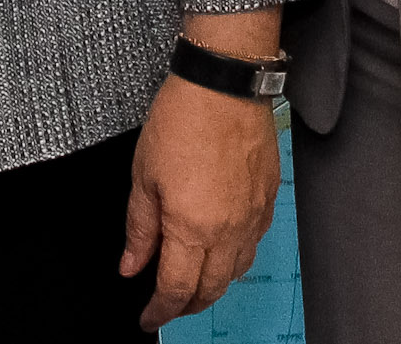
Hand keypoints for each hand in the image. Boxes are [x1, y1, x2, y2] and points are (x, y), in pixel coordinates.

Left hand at [120, 62, 281, 328]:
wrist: (224, 82)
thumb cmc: (183, 118)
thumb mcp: (144, 176)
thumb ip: (139, 229)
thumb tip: (131, 265)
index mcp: (192, 227)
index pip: (176, 289)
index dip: (160, 311)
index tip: (148, 318)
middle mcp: (228, 229)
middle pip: (211, 289)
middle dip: (188, 305)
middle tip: (169, 306)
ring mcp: (253, 215)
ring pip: (237, 270)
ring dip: (214, 284)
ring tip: (194, 280)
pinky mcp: (268, 197)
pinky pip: (255, 242)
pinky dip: (237, 256)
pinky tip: (223, 247)